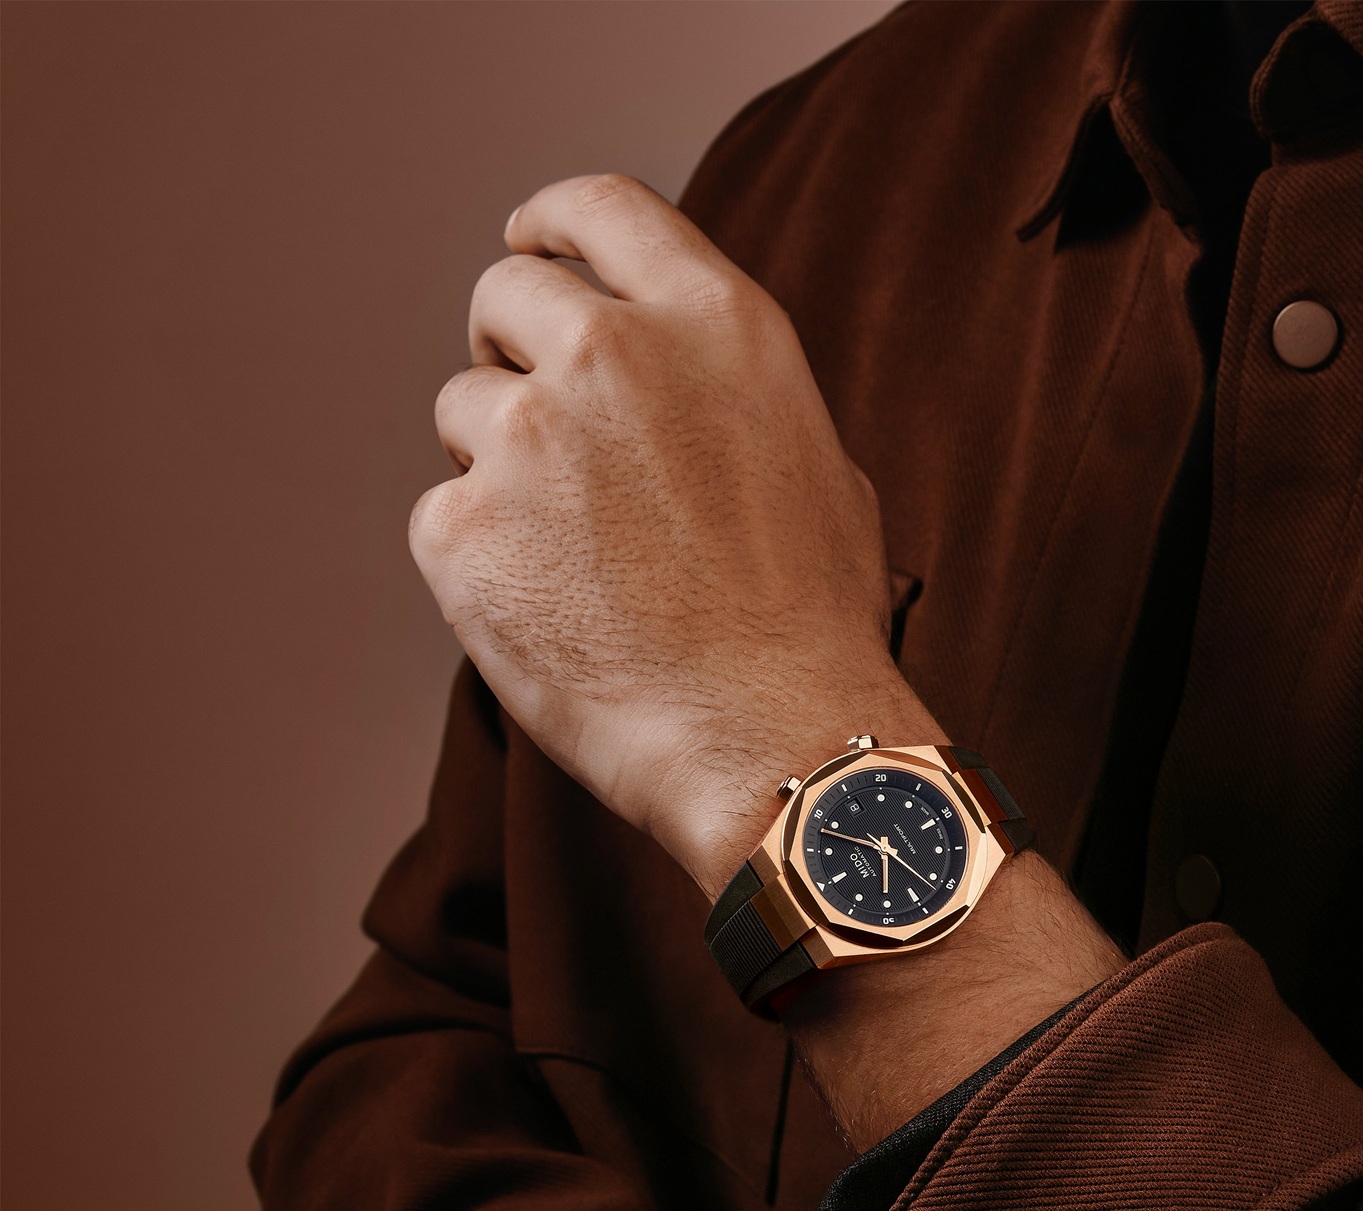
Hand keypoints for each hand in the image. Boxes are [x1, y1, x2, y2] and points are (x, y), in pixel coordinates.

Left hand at [409, 174, 943, 897]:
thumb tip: (672, 376)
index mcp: (714, 323)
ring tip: (580, 563)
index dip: (552, 225)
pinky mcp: (464, 532)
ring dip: (501, 467)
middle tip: (544, 433)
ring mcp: (530, 441)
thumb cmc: (814, 629)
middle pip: (506, 295)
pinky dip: (480, 561)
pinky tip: (555, 617)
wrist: (780, 745)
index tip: (530, 246)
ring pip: (464, 411)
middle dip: (514, 351)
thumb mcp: (815, 462)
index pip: (598, 208)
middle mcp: (615, 356)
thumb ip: (724, 389)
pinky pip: (441, 516)